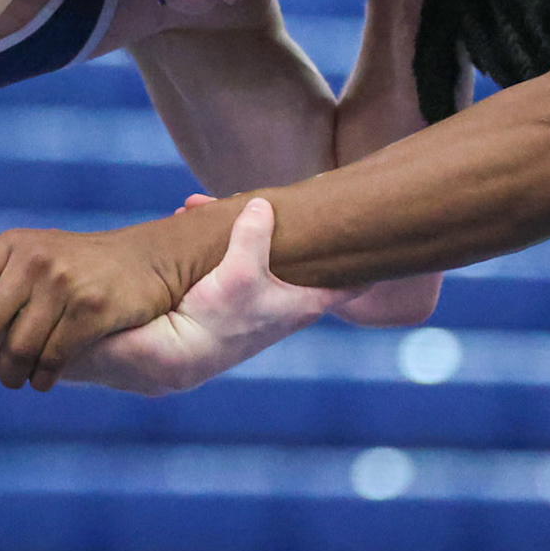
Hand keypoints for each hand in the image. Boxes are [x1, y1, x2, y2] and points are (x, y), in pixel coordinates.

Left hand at [0, 210, 214, 389]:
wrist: (149, 260)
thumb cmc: (79, 266)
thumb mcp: (35, 256)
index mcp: (13, 244)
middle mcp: (34, 260)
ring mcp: (63, 284)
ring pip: (17, 348)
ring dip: (8, 373)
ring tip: (9, 378)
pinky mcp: (92, 310)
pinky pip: (52, 358)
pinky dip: (42, 376)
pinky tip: (41, 380)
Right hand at [89, 199, 359, 393]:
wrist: (173, 356)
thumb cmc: (218, 320)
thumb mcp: (239, 271)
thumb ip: (254, 235)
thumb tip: (263, 205)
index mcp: (304, 303)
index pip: (352, 284)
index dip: (365, 260)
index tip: (376, 234)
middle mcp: (285, 304)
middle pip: (297, 256)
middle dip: (279, 223)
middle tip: (273, 195)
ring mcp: (256, 302)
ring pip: (255, 253)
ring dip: (235, 228)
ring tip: (203, 205)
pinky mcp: (226, 301)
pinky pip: (227, 261)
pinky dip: (212, 241)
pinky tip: (188, 220)